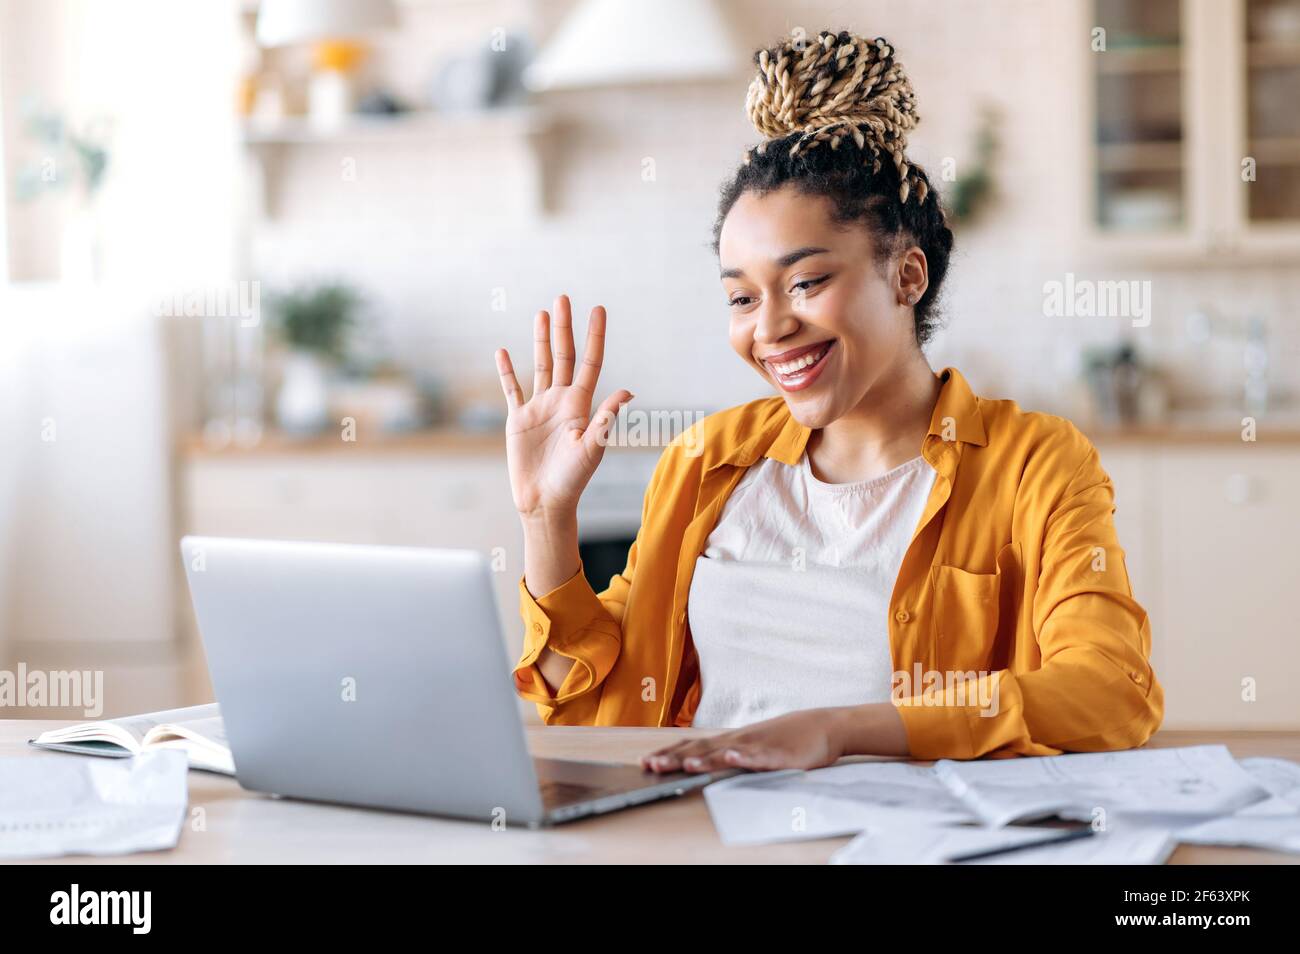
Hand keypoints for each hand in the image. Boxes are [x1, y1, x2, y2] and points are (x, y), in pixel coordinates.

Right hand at [495, 295, 632, 518]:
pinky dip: (506, 371)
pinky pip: (512, 389)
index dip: (594, 336)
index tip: (598, 309)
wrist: (545, 502)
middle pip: (563, 356)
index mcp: (580, 405)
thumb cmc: (573, 479)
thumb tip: (628, 391)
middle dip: (564, 328)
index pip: (590, 362)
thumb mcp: (592, 447)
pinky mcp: (518, 420)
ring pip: (539, 366)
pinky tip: (503, 351)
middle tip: (563, 298)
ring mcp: (539, 408)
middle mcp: (561, 401)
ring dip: (539, 340)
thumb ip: (606, 418)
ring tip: (541, 313)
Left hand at [640, 708, 848, 774]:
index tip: (645, 761)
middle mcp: (739, 740)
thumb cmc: (788, 738)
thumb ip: (732, 753)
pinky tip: (731, 757)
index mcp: (732, 739)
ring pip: (725, 752)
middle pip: (701, 749)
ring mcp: (757, 746)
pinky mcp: (778, 754)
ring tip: (683, 765)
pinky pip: (758, 757)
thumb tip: (707, 761)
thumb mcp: (754, 746)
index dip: (668, 753)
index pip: (693, 745)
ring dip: (703, 759)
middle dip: (674, 758)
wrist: (824, 726)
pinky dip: (742, 757)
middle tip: (649, 766)